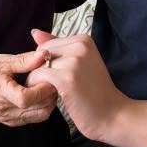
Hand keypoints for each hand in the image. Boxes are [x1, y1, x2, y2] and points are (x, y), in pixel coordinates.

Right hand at [0, 49, 58, 128]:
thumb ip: (22, 61)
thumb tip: (43, 55)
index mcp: (1, 91)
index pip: (27, 98)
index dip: (43, 88)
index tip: (48, 76)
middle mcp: (7, 108)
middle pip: (40, 108)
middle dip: (52, 93)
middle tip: (52, 79)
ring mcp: (11, 117)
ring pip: (41, 115)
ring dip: (49, 100)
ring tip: (46, 86)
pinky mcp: (14, 121)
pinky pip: (35, 117)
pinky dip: (43, 106)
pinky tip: (39, 94)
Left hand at [29, 29, 128, 143]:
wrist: (112, 114)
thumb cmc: (95, 91)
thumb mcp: (79, 62)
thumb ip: (57, 46)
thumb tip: (34, 32)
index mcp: (84, 40)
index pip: (47, 45)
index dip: (46, 63)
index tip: (59, 77)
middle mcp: (79, 46)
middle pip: (40, 54)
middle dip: (41, 70)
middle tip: (54, 86)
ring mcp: (74, 61)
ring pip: (37, 65)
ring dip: (39, 81)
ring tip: (54, 91)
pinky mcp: (66, 78)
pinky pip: (38, 76)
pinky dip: (38, 87)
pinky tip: (50, 96)